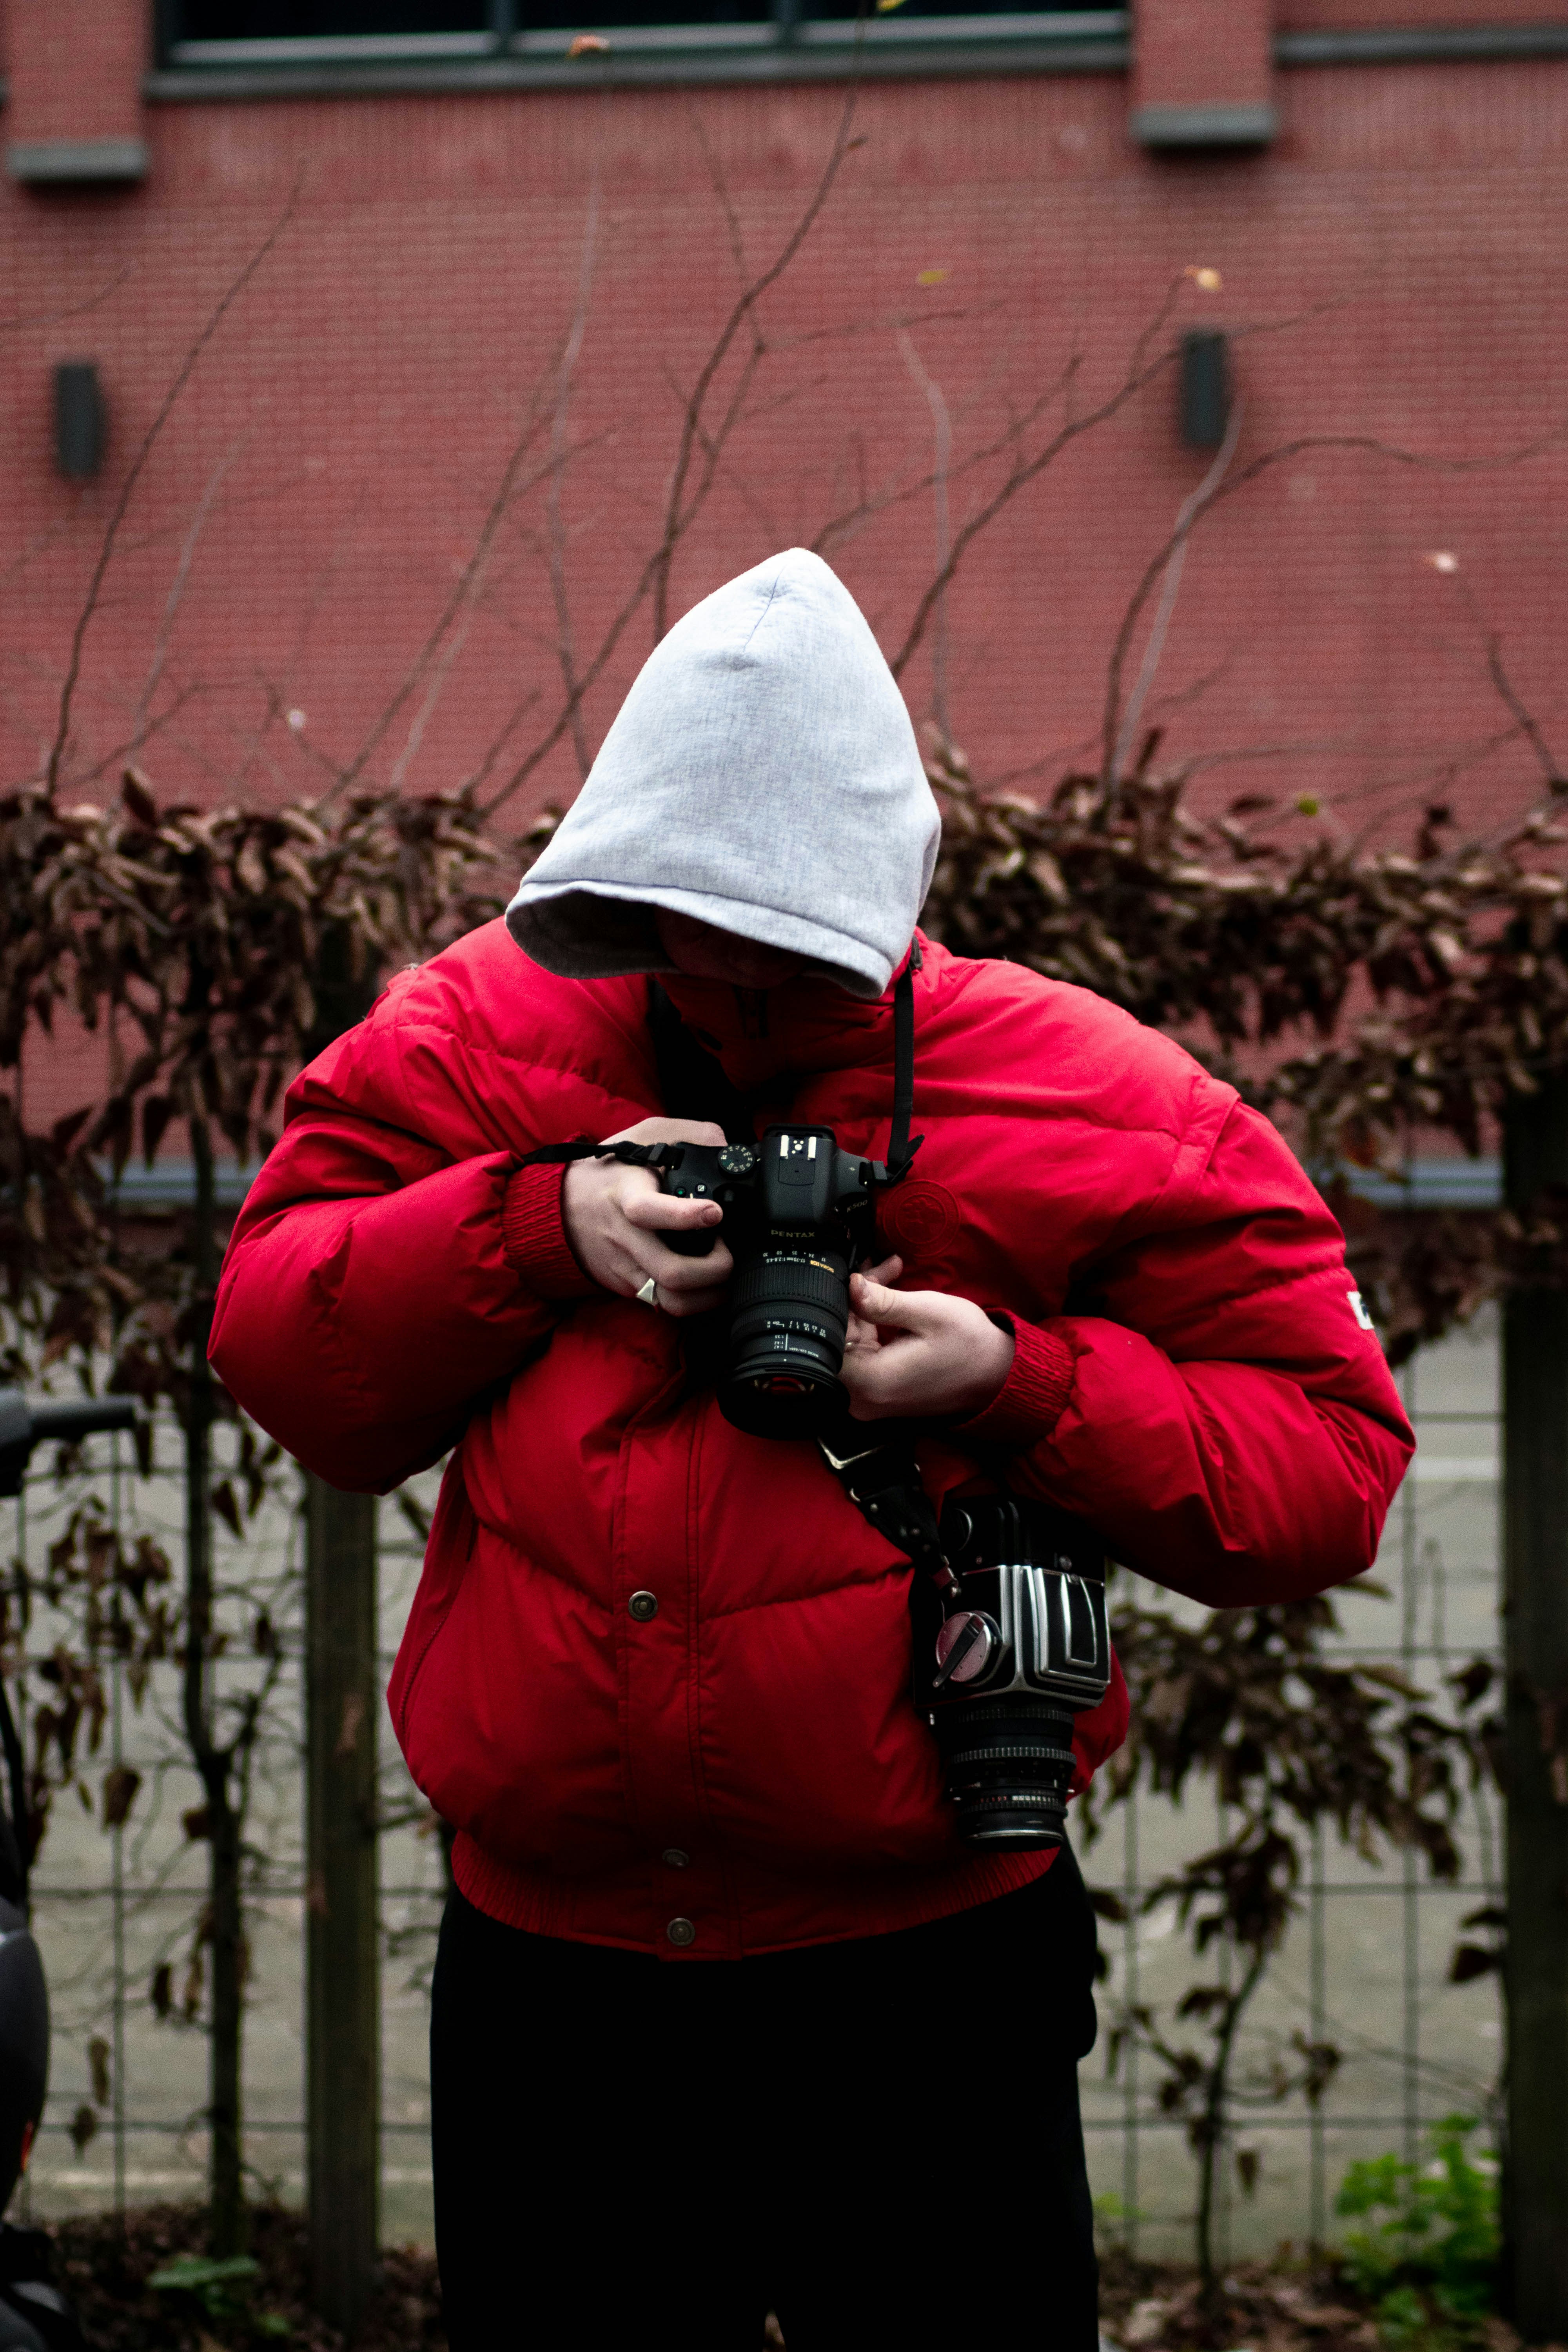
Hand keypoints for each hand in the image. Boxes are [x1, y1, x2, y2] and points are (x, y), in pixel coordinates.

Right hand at [562, 1118, 733, 1317]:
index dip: (684, 1217)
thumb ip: (689, 1134)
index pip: (647, 1211)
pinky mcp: (626, 1286)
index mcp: (626, 1195)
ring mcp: (625, 1266)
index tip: (714, 1212)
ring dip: (708, 1295)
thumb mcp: (647, 1134)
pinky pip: (663, 1306)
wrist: (560, 1206)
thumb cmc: (613, 1168)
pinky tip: (708, 1286)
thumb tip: (726, 1147)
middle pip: (670, 1271)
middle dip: (714, 1270)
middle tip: (730, 1254)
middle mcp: (624, 1237)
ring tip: (725, 1276)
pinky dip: (693, 1301)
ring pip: (670, 1300)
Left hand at [839, 1258, 1014, 1420]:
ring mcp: (869, 1401)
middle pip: (839, 1339)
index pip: (829, 1336)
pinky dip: (873, 1328)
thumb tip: (849, 1286)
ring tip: (889, 1276)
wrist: (996, 1374)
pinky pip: (864, 1356)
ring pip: (851, 1344)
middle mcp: (863, 1398)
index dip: (842, 1300)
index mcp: (871, 1381)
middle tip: (882, 1269)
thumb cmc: (969, 1344)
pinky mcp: (878, 1395)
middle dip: (857, 1299)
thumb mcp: (927, 1312)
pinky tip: (889, 1305)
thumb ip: (882, 1302)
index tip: (863, 1274)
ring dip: (866, 1309)